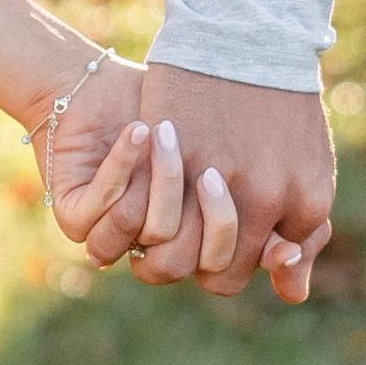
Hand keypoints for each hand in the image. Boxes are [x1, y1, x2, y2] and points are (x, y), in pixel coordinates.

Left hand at [34, 50, 297, 296]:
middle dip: (204, 212)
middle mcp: (152, 251)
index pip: (218, 270)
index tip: (255, 196)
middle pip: (181, 261)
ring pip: (146, 232)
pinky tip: (141, 129)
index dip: (231, 238)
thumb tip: (290, 255)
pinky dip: (121, 167)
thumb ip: (269, 212)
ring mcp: (112, 237)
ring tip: (170, 133)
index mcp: (192, 247)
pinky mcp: (75, 214)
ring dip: (162, 180)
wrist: (104, 94)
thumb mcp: (236, 164)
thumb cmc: (185, 121)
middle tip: (211, 167)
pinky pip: (97, 210)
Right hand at [131, 60, 331, 304]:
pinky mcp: (179, 156)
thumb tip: (291, 292)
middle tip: (181, 234)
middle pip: (220, 274)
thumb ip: (302, 228)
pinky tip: (137, 196)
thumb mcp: (308, 167)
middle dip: (198, 262)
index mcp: (307, 202)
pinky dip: (136, 217)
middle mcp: (269, 200)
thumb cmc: (279, 96)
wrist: (252, 29)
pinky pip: (147, 218)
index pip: (259, 268)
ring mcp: (221, 180)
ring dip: (161, 246)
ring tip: (154, 220)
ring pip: (177, 259)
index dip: (233, 258)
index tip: (215, 236)